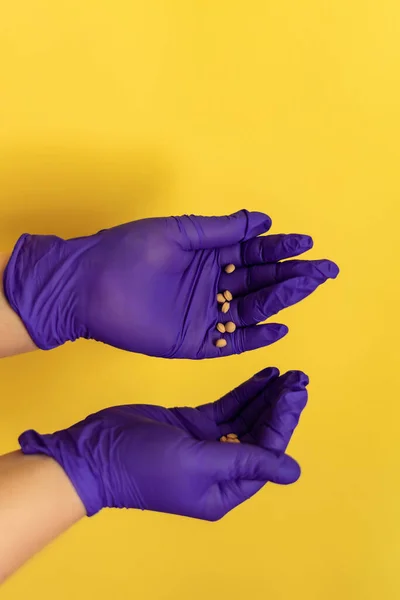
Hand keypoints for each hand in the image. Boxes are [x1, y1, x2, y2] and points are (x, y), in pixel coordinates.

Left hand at [4, 210, 337, 356]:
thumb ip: (220, 230)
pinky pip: (230, 341)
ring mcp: (205, 314)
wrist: (86, 286)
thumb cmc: (126, 251)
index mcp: (209, 255)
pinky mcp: (194, 341)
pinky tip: (278, 328)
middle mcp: (212, 285)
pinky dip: (254, 337)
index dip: (281, 248)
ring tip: (306, 287)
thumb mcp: (178, 233)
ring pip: (252, 309)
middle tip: (323, 269)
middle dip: (293, 274)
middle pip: (261, 281)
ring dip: (280, 299)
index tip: (306, 244)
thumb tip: (262, 220)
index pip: (254, 251)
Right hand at [19, 368, 307, 520]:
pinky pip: (227, 407)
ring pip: (246, 418)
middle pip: (260, 434)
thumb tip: (293, 472)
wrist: (95, 453)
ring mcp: (207, 443)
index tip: (295, 394)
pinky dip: (245, 392)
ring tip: (288, 374)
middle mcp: (221, 468)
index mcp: (226, 488)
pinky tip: (264, 376)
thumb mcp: (198, 464)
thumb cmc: (145, 465)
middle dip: (280, 407)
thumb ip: (246, 462)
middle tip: (299, 379)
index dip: (282, 423)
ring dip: (266, 397)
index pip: (265, 452)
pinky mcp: (193, 423)